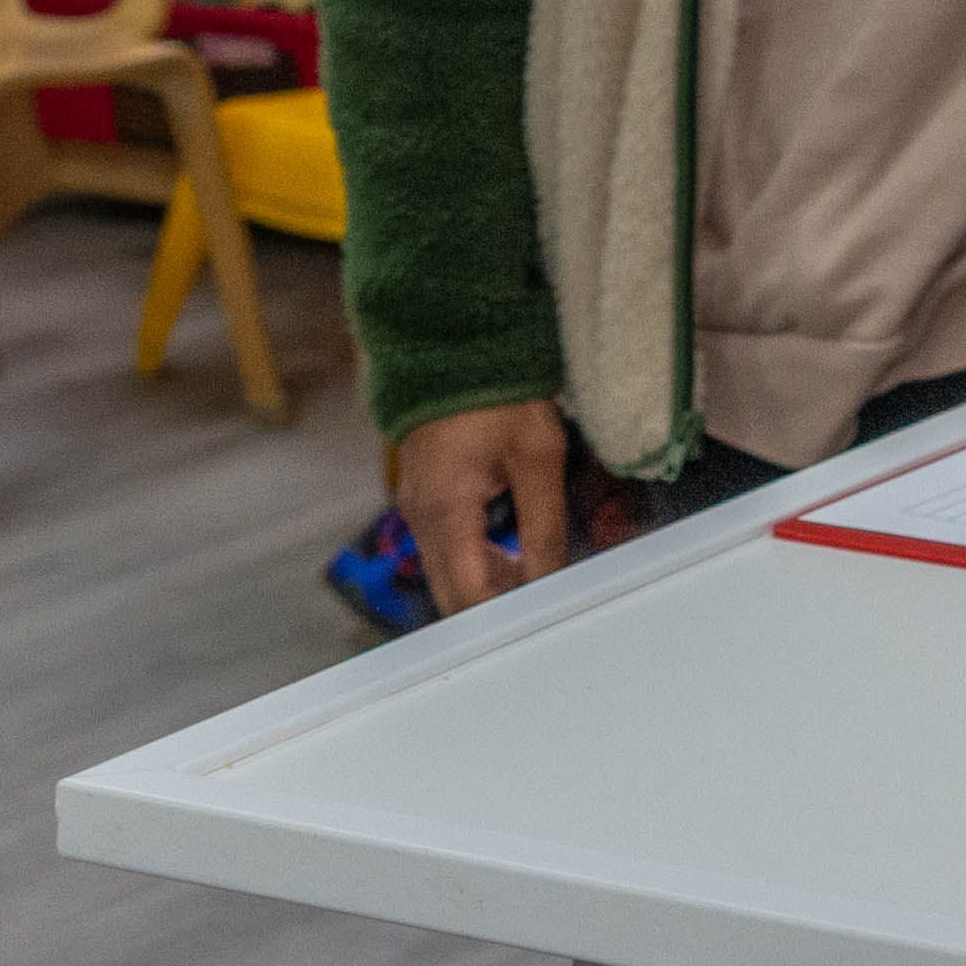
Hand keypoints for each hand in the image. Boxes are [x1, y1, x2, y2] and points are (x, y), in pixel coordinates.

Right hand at [391, 399, 576, 619]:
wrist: (455, 345)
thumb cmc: (500, 393)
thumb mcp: (538, 457)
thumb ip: (543, 527)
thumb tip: (550, 582)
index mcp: (446, 511)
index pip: (469, 597)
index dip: (504, 619)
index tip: (542, 620)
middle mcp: (420, 517)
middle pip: (451, 595)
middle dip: (495, 607)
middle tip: (542, 601)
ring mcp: (415, 507)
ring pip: (446, 574)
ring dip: (487, 585)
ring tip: (535, 573)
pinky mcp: (421, 498)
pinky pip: (443, 549)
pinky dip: (474, 562)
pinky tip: (511, 551)